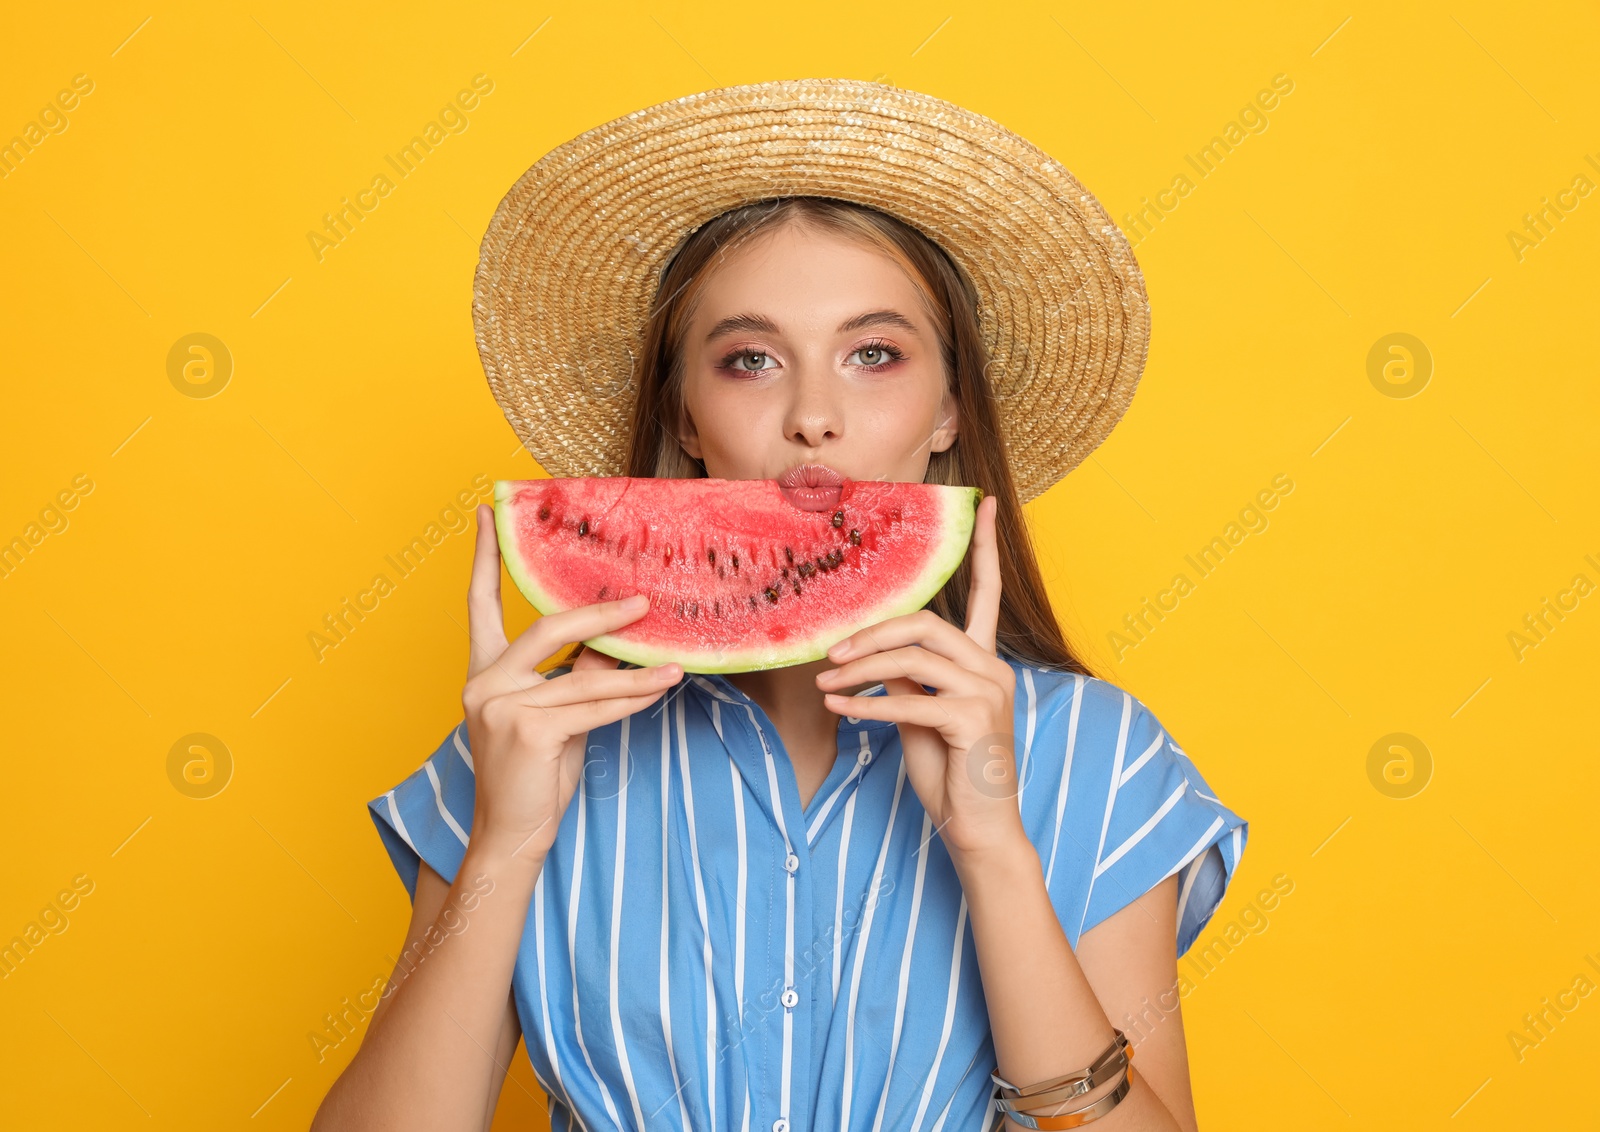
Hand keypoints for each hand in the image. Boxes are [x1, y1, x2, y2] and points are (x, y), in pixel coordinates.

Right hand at [462, 504, 679, 862]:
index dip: (482, 557)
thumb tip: (618, 638)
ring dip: (635, 668)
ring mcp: (501, 707)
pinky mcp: (527, 731)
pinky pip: (593, 707)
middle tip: (642, 602)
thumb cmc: (535, 776)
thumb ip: (577, 673)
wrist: (513, 837)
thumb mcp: (556, 716)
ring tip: (674, 659)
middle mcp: (484, 683)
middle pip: (546, 629)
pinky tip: (663, 688)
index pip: (479, 605)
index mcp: (483, 672)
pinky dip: (632, 699)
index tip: (486, 511)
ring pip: (582, 675)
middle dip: (598, 614)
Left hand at [814, 494, 1026, 861]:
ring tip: (825, 683)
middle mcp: (993, 669)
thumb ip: (905, 678)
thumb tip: (868, 654)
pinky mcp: (974, 720)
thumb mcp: (920, 716)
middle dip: (871, 634)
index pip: (988, 592)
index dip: (983, 547)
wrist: (978, 830)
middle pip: (925, 623)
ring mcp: (988, 693)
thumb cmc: (950, 771)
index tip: (982, 502)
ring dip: (860, 668)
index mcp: (984, 661)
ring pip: (914, 656)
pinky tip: (840, 708)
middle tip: (829, 655)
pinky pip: (909, 699)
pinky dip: (867, 703)